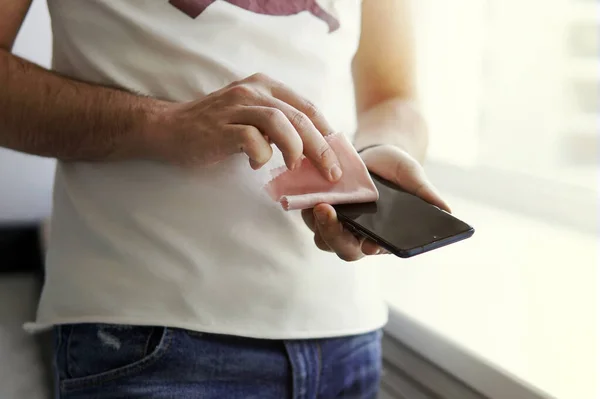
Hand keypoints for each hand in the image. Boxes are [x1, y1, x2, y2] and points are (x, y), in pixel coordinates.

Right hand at [148, 73, 341, 181]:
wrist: (169, 128)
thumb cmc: (215, 128)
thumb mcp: (251, 117)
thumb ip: (278, 126)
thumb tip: (312, 151)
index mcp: (265, 87)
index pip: (307, 107)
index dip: (327, 133)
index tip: (338, 157)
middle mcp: (253, 91)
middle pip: (299, 116)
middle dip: (321, 147)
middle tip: (331, 172)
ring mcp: (236, 106)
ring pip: (280, 122)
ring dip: (295, 149)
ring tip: (296, 167)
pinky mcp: (221, 126)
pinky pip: (252, 139)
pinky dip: (260, 155)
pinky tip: (254, 165)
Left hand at [301, 145, 450, 261]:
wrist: (376, 155)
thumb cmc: (398, 172)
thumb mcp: (414, 178)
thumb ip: (426, 194)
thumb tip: (448, 211)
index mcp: (380, 236)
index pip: (372, 249)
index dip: (369, 248)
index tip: (369, 244)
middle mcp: (356, 235)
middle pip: (341, 246)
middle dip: (333, 233)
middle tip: (327, 212)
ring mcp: (336, 222)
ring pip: (321, 235)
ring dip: (316, 221)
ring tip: (317, 202)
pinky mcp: (319, 207)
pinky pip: (308, 214)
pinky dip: (306, 205)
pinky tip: (308, 190)